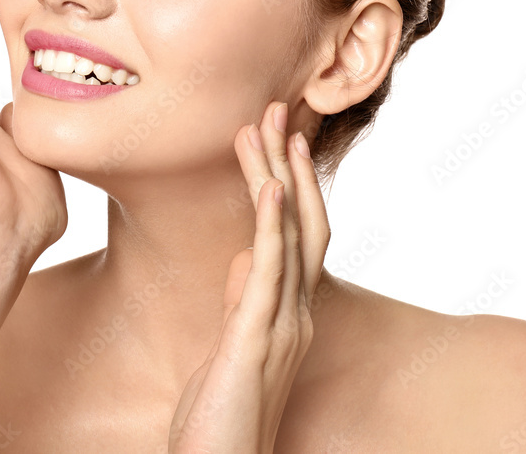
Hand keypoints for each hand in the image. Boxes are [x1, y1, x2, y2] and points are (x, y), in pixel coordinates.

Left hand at [168, 100, 330, 453]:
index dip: (291, 181)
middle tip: (279, 109)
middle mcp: (296, 313)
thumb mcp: (231, 347)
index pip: (298, 232)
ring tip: (271, 128)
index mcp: (289, 311)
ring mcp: (283, 326)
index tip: (276, 135)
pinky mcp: (257, 341)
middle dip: (290, 164)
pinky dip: (274, 225)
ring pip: (290, 235)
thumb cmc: (221, 415)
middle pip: (304, 221)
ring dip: (281, 177)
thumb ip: (243, 300)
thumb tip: (243, 257)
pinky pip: (270, 273)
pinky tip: (272, 187)